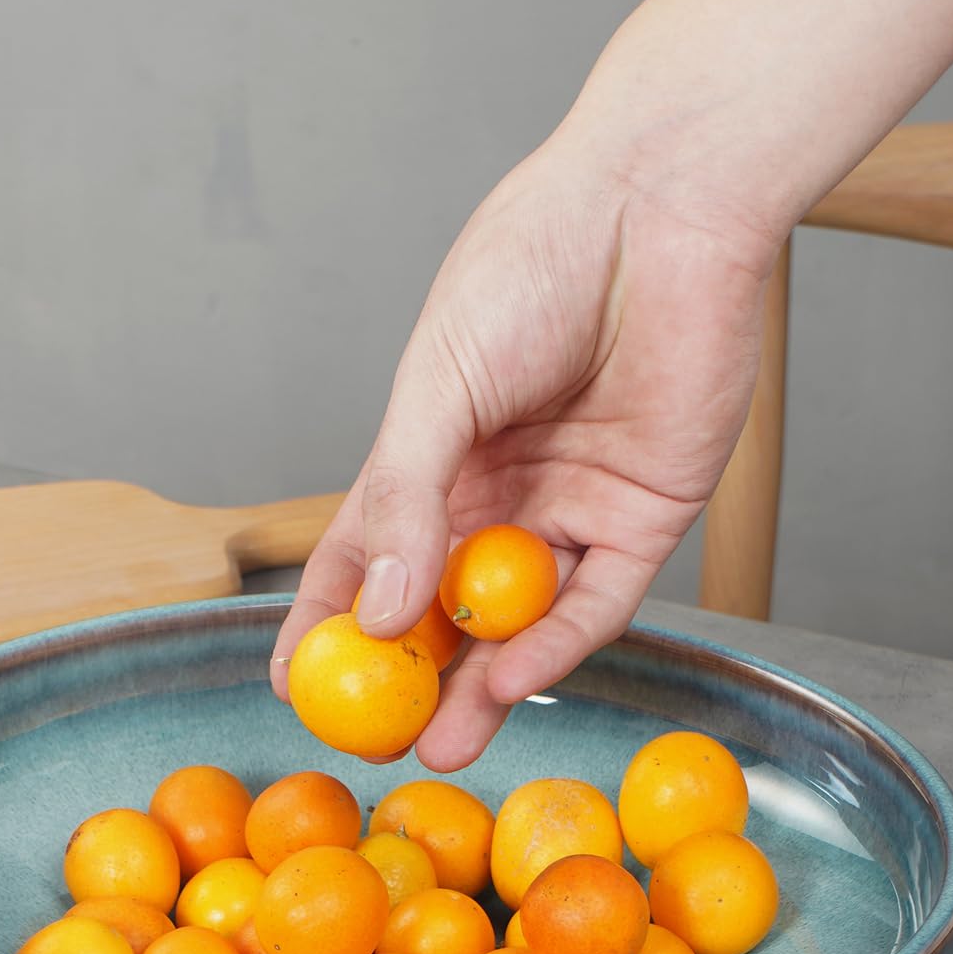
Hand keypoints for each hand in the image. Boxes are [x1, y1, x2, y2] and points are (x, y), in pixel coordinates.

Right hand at [272, 126, 778, 770]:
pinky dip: (557, 644)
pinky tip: (515, 679)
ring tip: (442, 746)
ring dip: (482, 687)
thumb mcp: (436, 385)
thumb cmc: (531, 266)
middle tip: (377, 744)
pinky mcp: (645, 516)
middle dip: (412, 680)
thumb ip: (405, 498)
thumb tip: (380, 613)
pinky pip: (598, 601)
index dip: (331, 620)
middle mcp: (500, 490)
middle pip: (446, 607)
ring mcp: (571, 508)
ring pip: (520, 621)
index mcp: (436, 451)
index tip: (292, 683)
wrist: (660, 207)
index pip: (373, 554)